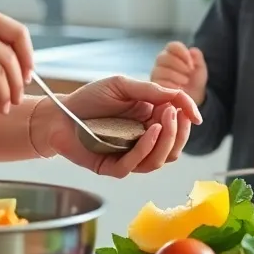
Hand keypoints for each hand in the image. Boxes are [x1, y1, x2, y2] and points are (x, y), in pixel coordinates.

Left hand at [30, 75, 202, 177]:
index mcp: (148, 123)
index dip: (187, 122)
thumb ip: (152, 91)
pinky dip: (145, 149)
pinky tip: (148, 132)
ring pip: (159, 160)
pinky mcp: (113, 167)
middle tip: (174, 114)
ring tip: (162, 120)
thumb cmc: (89, 98)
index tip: (193, 114)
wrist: (59, 112)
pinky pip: (135, 165)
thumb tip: (183, 101)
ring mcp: (128, 156)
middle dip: (178, 132)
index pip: (177, 129)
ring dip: (166, 141)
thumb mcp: (123, 85)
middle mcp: (142, 142)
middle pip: (173, 148)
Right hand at [151, 41, 206, 106]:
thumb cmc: (194, 81)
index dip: (182, 52)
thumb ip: (198, 58)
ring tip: (185, 81)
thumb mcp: (200, 69)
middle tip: (189, 73)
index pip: (172, 46)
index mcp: (172, 53)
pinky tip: (178, 89)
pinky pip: (158, 83)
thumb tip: (192, 51)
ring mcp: (156, 74)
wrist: (193, 98)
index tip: (191, 63)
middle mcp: (162, 62)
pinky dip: (171, 86)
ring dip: (175, 76)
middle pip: (164, 57)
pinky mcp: (154, 86)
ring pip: (160, 70)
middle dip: (178, 64)